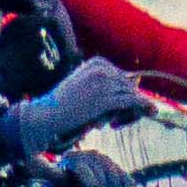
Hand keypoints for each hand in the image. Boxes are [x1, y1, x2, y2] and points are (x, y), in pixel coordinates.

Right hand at [4, 58, 151, 156]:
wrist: (47, 114)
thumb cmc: (65, 103)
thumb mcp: (85, 85)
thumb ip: (106, 85)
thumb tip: (136, 92)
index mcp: (97, 63)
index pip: (123, 77)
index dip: (125, 93)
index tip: (119, 108)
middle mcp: (102, 69)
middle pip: (130, 86)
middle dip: (130, 103)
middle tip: (118, 120)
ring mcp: (104, 83)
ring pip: (133, 95)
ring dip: (130, 111)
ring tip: (115, 123)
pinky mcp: (106, 98)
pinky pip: (133, 102)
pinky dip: (139, 110)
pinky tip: (134, 118)